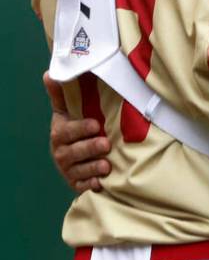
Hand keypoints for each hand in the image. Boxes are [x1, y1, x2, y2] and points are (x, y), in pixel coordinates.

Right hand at [44, 72, 110, 192]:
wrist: (77, 155)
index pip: (66, 131)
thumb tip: (50, 73)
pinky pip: (82, 186)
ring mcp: (68, 169)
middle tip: (106, 144)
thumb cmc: (76, 128)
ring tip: (106, 165)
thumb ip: (62, 95)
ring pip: (78, 171)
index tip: (96, 124)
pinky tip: (100, 183)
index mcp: (60, 134)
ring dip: (92, 167)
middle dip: (89, 148)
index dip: (80, 129)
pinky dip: (91, 185)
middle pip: (72, 152)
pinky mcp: (77, 183)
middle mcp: (61, 153)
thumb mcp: (68, 111)